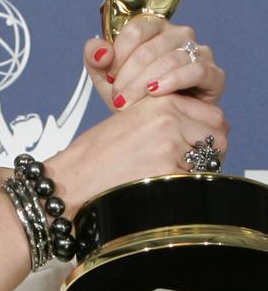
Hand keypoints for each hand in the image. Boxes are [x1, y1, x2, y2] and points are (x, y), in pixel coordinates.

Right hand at [48, 92, 228, 217]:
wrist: (72, 179)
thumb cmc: (94, 156)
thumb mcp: (132, 119)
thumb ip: (167, 119)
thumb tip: (201, 132)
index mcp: (161, 101)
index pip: (212, 114)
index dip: (208, 132)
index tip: (197, 144)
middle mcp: (168, 119)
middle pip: (218, 134)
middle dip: (211, 150)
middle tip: (193, 163)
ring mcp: (169, 146)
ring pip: (210, 159)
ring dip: (199, 170)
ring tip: (172, 175)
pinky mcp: (167, 173)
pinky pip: (195, 182)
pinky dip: (185, 188)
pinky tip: (162, 188)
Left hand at [84, 15, 224, 111]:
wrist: (158, 126)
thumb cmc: (135, 98)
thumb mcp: (107, 79)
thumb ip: (96, 59)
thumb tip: (99, 49)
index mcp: (153, 28)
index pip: (136, 30)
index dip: (119, 55)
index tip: (110, 77)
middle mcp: (178, 35)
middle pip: (150, 48)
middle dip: (129, 76)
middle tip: (118, 97)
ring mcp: (198, 52)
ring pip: (170, 59)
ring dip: (145, 83)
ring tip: (130, 102)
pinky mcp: (213, 74)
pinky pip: (196, 70)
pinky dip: (173, 81)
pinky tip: (156, 93)